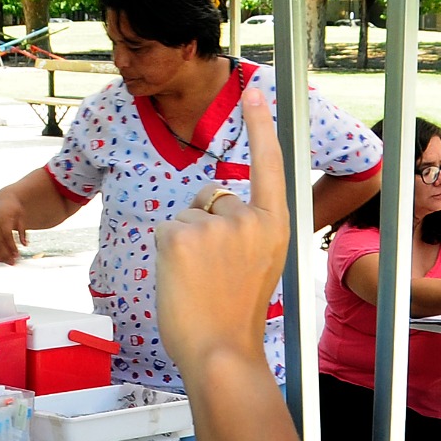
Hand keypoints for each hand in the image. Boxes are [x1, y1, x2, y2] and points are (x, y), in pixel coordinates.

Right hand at [0, 189, 28, 264]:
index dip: (11, 246)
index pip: (6, 235)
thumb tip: (25, 245)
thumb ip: (22, 231)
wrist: (2, 200)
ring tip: (8, 262)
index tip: (17, 254)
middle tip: (13, 262)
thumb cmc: (14, 209)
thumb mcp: (21, 217)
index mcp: (2, 219)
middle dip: (5, 254)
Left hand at [154, 84, 288, 387]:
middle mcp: (249, 218)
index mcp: (275, 225)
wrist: (221, 351)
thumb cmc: (235, 315)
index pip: (268, 164)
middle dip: (203, 224)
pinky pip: (165, 229)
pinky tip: (181, 280)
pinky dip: (166, 254)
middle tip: (212, 275)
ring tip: (199, 283)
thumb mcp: (259, 264)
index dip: (260, 125)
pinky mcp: (181, 234)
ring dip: (184, 244)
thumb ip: (246, 231)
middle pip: (211, 195)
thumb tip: (216, 204)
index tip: (254, 89)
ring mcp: (216, 224)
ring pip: (185, 215)